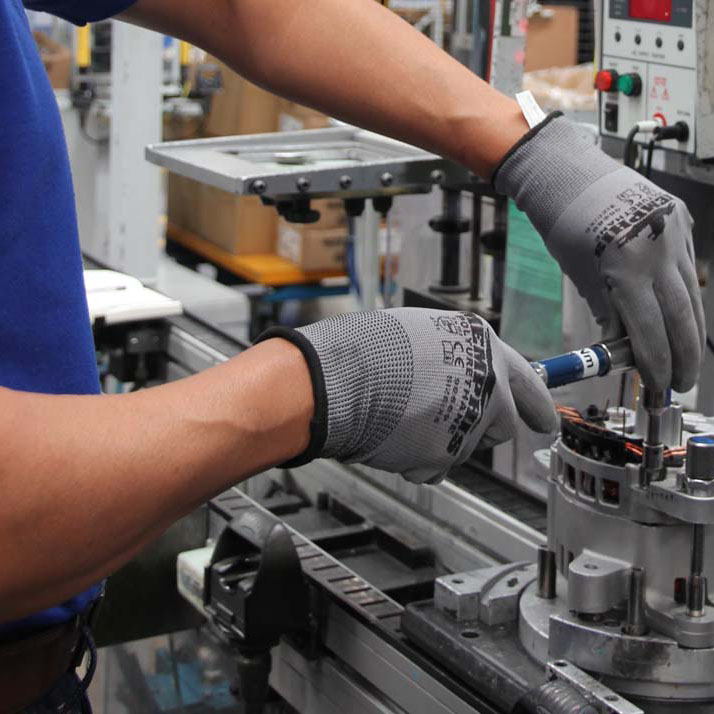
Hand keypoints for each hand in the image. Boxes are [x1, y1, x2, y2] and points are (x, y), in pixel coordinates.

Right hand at [256, 309, 555, 483]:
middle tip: (455, 425)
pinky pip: (438, 465)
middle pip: (505, 423)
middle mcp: (488, 384)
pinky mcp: (447, 454)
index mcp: (485, 347)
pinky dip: (421, 459)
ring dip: (445, 442)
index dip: (539, 407)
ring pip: (468, 446)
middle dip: (482, 429)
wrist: (342, 377)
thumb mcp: (425, 335)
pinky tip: (397, 437)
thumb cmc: (371, 349)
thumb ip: (457, 358)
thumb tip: (466, 375)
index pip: (530, 383)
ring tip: (406, 418)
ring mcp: (471, 421)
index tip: (548, 425)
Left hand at [494, 113, 704, 392]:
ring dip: (691, 333)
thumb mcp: (582, 276)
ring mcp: (675, 234)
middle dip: (683, 358)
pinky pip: (690, 269)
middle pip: (682, 319)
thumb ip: (610, 313)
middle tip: (681, 385)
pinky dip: (687, 297)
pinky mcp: (682, 221)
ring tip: (686, 361)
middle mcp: (658, 253)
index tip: (659, 388)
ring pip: (693, 296)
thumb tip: (630, 350)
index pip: (649, 332)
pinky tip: (683, 320)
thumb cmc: (565, 228)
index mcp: (626, 270)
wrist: (571, 175)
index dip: (657, 366)